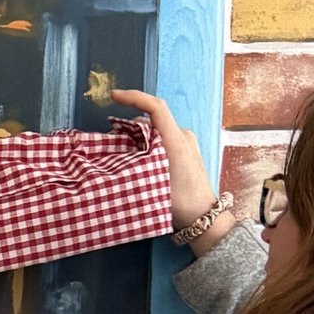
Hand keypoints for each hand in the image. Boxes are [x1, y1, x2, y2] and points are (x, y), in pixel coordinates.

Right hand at [123, 91, 223, 234]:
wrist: (203, 217)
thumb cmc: (180, 201)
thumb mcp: (153, 180)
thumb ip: (136, 160)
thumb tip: (117, 148)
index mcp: (176, 140)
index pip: (156, 107)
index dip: (134, 97)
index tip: (114, 96)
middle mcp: (183, 136)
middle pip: (153, 119)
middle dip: (129, 123)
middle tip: (110, 137)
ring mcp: (187, 144)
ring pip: (156, 131)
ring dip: (138, 135)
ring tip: (121, 152)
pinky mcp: (186, 153)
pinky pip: (163, 140)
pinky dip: (147, 144)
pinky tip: (137, 160)